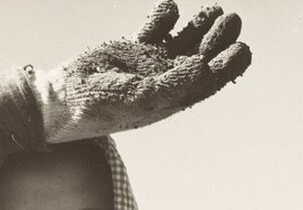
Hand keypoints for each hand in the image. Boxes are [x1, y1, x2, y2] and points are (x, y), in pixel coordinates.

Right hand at [33, 0, 250, 142]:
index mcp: (172, 98)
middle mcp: (165, 80)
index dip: (229, 66)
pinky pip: (156, 28)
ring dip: (201, 24)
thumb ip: (173, 83)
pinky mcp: (132, 48)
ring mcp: (149, 63)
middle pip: (203, 57)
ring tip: (215, 9)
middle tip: (231, 19)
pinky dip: (165, 17)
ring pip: (184, 40)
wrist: (62, 98)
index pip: (209, 81)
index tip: (240, 47)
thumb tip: (204, 65)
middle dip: (220, 39)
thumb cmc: (100, 106)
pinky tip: (168, 11)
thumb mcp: (139, 98)